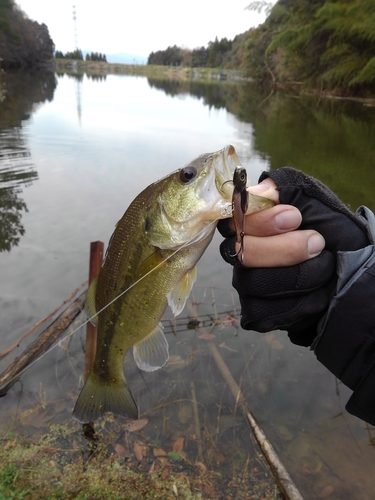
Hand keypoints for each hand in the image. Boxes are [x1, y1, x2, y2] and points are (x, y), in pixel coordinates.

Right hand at [218, 168, 369, 345]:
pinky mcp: (255, 309)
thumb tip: (262, 190)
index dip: (261, 220)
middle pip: (241, 251)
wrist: (353, 276)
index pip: (234, 216)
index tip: (295, 218)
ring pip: (254, 281)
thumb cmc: (335, 237)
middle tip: (317, 242)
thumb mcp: (320, 205)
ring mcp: (245, 280)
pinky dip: (299, 301)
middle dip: (285, 249)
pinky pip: (264, 308)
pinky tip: (315, 291)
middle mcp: (241, 248)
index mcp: (252, 219)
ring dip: (299, 275)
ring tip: (324, 265)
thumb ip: (291, 190)